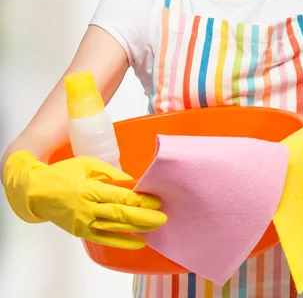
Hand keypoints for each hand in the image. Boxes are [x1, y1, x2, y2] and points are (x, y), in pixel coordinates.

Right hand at [4, 151, 166, 249]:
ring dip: (137, 229)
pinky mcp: (81, 232)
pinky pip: (105, 239)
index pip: (120, 197)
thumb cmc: (62, 174)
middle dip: (143, 217)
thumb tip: (132, 182)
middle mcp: (87, 208)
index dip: (140, 200)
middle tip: (162, 217)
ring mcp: (83, 223)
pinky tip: (138, 242)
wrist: (36, 192)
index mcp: (89, 189)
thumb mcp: (88, 164)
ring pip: (115, 228)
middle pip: (120, 215)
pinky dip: (122, 242)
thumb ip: (110, 174)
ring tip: (155, 227)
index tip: (156, 200)